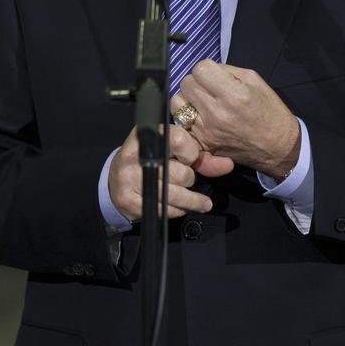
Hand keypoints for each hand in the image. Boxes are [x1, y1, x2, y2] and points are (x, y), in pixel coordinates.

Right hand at [107, 124, 234, 221]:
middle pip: (181, 174)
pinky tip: (179, 207)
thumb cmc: (152, 159)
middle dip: (190, 179)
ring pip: (175, 196)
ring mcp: (130, 179)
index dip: (191, 153)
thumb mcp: (173, 151)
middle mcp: (136, 155)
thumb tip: (228, 165)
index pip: (180, 141)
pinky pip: (164, 211)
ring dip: (192, 201)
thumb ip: (201, 158)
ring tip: (202, 203)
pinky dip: (176, 211)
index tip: (191, 159)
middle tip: (185, 178)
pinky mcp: (129, 201)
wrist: (116, 179)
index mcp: (149, 134)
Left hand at [170, 60, 300, 179]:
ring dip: (188, 99)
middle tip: (209, 88)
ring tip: (203, 102)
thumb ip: (227, 70)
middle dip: (196, 82)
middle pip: (186, 84)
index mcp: (233, 95)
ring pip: (177, 103)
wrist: (277, 146)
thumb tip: (206, 69)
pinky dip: (188, 118)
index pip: (200, 69)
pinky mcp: (202, 144)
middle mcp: (217, 114)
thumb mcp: (255, 81)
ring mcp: (207, 132)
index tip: (213, 75)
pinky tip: (202, 118)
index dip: (206, 69)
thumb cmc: (269, 111)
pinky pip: (181, 123)